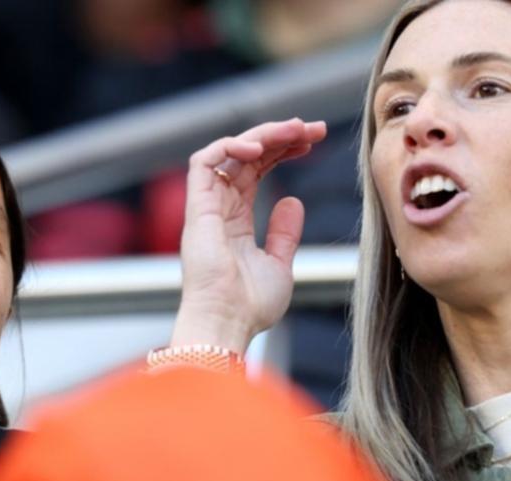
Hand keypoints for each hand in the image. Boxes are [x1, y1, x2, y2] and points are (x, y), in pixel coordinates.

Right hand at [171, 118, 327, 353]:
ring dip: (261, 134)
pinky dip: (229, 146)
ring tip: (295, 129)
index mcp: (234, 222)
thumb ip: (284, 233)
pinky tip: (260, 146)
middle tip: (313, 128)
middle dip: (278, 136)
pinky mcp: (197, 208)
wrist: (228, 322)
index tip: (312, 142)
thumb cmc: (249, 305)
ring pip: (227, 152)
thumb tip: (291, 201)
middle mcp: (218, 210)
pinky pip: (203, 162)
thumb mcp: (278, 264)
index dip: (281, 151)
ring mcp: (206, 207)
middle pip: (244, 157)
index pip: (255, 172)